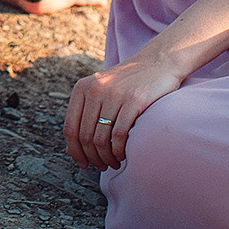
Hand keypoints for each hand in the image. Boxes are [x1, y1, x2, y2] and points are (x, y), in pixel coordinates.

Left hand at [65, 53, 185, 169]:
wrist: (158, 62)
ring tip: (113, 163)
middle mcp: (95, 89)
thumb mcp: (101, 91)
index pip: (70, 128)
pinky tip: (122, 155)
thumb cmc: (128, 83)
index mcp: (82, 88)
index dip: (75, 151)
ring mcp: (114, 94)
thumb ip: (86, 116)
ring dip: (106, 157)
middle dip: (92, 158)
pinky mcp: (134, 100)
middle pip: (85, 136)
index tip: (83, 164)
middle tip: (101, 167)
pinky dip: (119, 150)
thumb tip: (71, 150)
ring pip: (101, 139)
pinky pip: (120, 134)